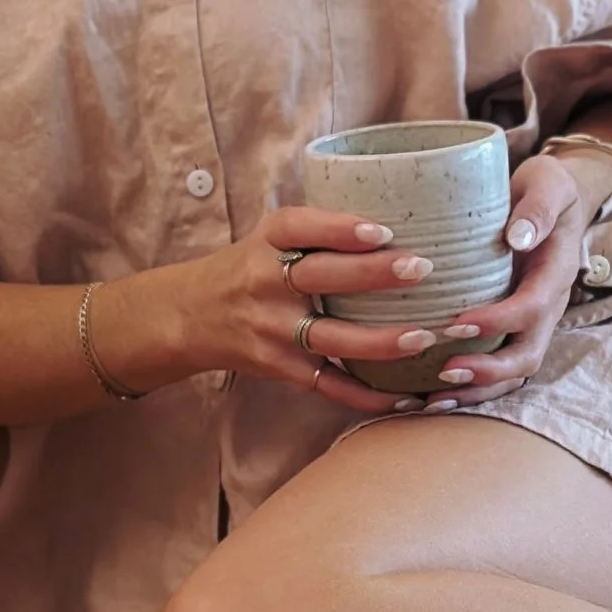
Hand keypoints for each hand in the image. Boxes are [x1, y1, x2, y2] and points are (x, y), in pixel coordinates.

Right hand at [125, 204, 460, 416]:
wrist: (189, 317)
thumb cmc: (249, 268)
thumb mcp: (268, 236)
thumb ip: (320, 228)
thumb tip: (405, 214)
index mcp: (266, 242)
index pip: (299, 228)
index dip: (339, 228)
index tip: (380, 229)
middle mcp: (266, 284)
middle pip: (321, 279)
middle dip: (372, 274)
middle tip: (420, 268)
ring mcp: (273, 330)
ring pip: (330, 338)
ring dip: (378, 342)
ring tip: (422, 338)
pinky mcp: (281, 368)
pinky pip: (329, 385)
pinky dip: (367, 397)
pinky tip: (405, 398)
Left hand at [411, 146, 611, 405]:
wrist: (549, 200)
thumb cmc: (543, 187)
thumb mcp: (548, 181)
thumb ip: (538, 206)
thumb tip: (519, 237)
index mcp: (555, 272)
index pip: (533, 307)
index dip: (498, 321)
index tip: (456, 323)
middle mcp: (547, 306)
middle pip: (528, 355)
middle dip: (488, 371)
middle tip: (444, 372)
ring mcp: (532, 323)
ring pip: (513, 372)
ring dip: (477, 390)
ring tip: (433, 398)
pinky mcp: (512, 330)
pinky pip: (497, 369)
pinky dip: (469, 388)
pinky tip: (430, 396)